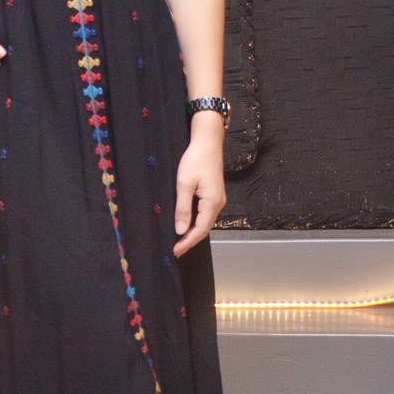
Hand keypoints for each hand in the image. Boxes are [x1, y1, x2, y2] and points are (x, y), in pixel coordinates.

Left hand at [173, 126, 225, 256]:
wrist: (208, 142)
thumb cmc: (196, 159)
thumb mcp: (184, 183)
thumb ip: (183, 208)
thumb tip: (181, 230)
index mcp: (212, 202)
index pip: (200, 230)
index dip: (188, 242)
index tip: (176, 251)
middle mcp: (218, 203)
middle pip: (204, 228)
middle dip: (190, 240)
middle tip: (175, 250)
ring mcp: (218, 199)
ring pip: (205, 222)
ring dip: (193, 232)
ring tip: (179, 241)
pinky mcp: (214, 194)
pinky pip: (205, 214)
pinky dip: (196, 222)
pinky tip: (186, 224)